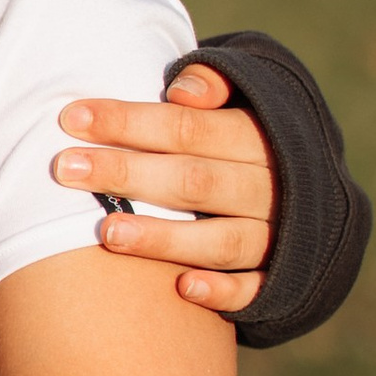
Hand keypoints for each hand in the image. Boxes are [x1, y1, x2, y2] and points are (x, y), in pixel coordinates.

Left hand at [52, 64, 272, 316]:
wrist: (309, 191)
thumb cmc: (241, 137)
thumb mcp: (240, 98)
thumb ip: (212, 84)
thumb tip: (181, 92)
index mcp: (260, 136)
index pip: (188, 128)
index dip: (129, 121)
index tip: (71, 118)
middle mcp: (272, 187)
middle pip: (195, 181)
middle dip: (128, 173)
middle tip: (66, 169)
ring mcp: (278, 236)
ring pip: (222, 240)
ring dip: (164, 238)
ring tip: (107, 232)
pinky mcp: (281, 279)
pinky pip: (255, 289)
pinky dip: (223, 291)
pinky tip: (182, 287)